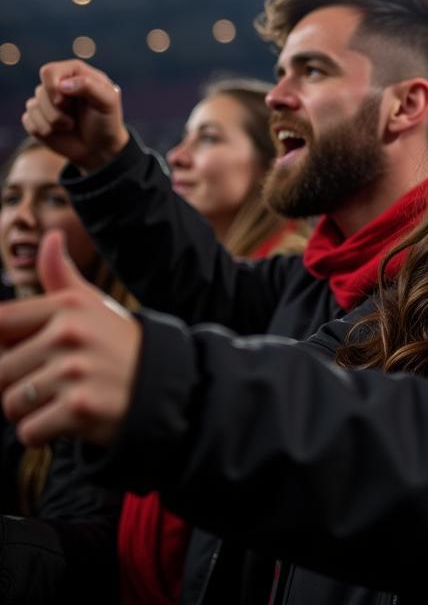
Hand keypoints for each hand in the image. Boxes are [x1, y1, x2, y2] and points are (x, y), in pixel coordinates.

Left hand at [0, 231, 139, 445]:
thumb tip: (49, 238)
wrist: (164, 382)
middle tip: (50, 383)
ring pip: (11, 404)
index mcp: (67, 306)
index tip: (22, 354)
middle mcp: (70, 334)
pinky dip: (42, 434)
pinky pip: (28, 432)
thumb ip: (61, 276)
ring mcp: (75, 371)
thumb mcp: (93, 305)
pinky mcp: (81, 408)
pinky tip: (68, 419)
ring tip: (59, 401)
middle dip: (16, 386)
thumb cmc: (118, 343)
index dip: (2, 345)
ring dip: (29, 412)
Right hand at [22, 60, 129, 171]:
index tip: (63, 101)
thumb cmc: (106, 120)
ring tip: (71, 125)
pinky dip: (43, 130)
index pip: (49, 71)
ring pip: (33, 106)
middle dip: (57, 111)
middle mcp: (58, 84)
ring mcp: (46, 101)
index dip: (53, 87)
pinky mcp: (36, 117)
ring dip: (53, 122)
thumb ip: (89, 86)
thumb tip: (62, 85)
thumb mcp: (108, 101)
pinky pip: (28, 120)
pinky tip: (59, 131)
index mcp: (75, 73)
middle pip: (41, 91)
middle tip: (74, 120)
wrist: (100, 147)